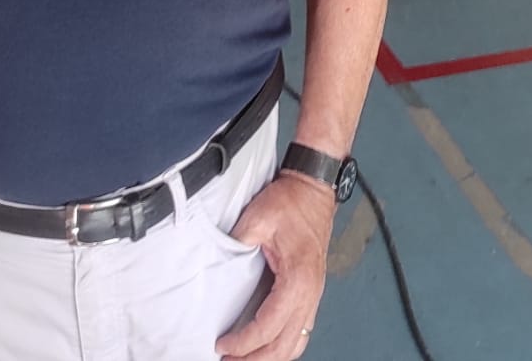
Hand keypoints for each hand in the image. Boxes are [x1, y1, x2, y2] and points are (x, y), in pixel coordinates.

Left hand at [215, 172, 336, 359]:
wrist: (314, 188)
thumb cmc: (292, 201)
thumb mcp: (259, 217)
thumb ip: (238, 242)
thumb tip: (217, 261)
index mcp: (298, 279)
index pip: (269, 327)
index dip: (244, 343)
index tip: (222, 346)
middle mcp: (310, 292)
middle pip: (285, 346)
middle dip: (255, 360)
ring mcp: (314, 294)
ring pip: (296, 343)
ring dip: (271, 357)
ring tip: (245, 360)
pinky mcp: (311, 291)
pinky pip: (301, 330)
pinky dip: (284, 346)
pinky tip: (267, 346)